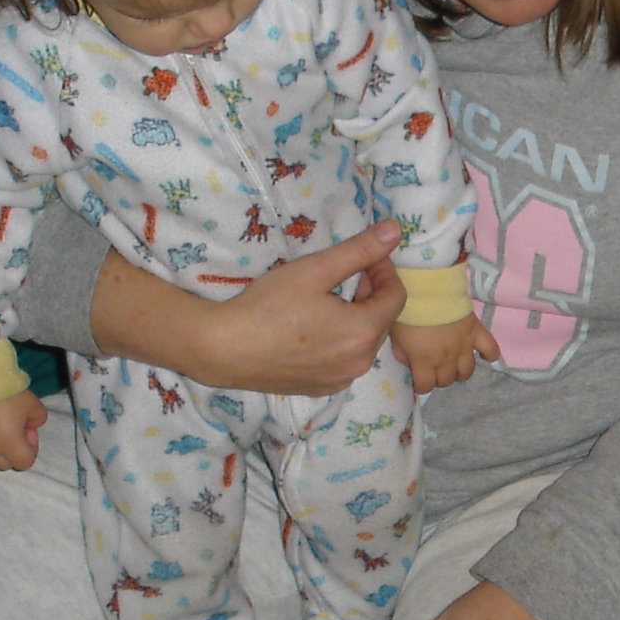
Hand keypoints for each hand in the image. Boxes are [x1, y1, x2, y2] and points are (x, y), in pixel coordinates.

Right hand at [0, 389, 46, 469]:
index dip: (31, 448)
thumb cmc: (7, 393)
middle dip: (13, 451)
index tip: (27, 430)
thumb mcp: (34, 405)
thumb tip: (30, 427)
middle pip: (5, 464)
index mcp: (10, 444)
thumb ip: (38, 420)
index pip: (25, 463)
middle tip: (13, 429)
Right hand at [93, 220, 404, 393]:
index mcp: (364, 332)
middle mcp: (359, 363)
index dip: (385, 270)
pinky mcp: (320, 389)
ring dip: (355, 317)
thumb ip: (359, 250)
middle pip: (381, 320)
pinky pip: (343, 360)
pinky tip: (312, 326)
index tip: (365, 254)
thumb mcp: (314, 269)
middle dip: (369, 293)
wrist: (222, 349)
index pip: (396, 296)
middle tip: (343, 272)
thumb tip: (395, 230)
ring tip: (327, 297)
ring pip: (362, 341)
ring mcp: (340, 380)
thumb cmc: (267, 305)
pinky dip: (339, 340)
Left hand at [388, 312, 500, 392]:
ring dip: (459, 372)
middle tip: (433, 367)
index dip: (421, 385)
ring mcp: (464, 347)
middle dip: (438, 377)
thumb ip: (402, 354)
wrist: (427, 288)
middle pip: (446, 380)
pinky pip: (491, 349)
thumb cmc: (406, 311)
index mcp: (423, 361)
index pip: (425, 386)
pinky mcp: (476, 333)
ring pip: (466, 372)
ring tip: (453, 364)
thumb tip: (411, 363)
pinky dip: (489, 355)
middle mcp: (446, 359)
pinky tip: (484, 356)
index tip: (418, 377)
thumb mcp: (394, 335)